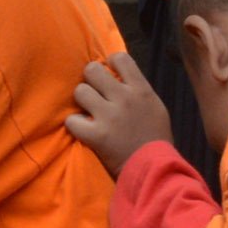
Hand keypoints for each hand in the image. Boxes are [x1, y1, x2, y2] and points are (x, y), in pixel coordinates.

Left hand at [66, 51, 168, 175]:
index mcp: (141, 90)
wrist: (154, 169)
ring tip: (89, 112)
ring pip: (80, 91)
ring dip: (82, 102)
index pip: (119, 58)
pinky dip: (75, 125)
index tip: (109, 74)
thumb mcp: (155, 107)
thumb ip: (138, 90)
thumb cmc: (156, 139)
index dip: (109, 63)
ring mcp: (109, 116)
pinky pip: (71, 120)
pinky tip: (84, 130)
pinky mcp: (96, 135)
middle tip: (94, 94)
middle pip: (92, 70)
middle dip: (90, 80)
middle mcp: (124, 98)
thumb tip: (119, 76)